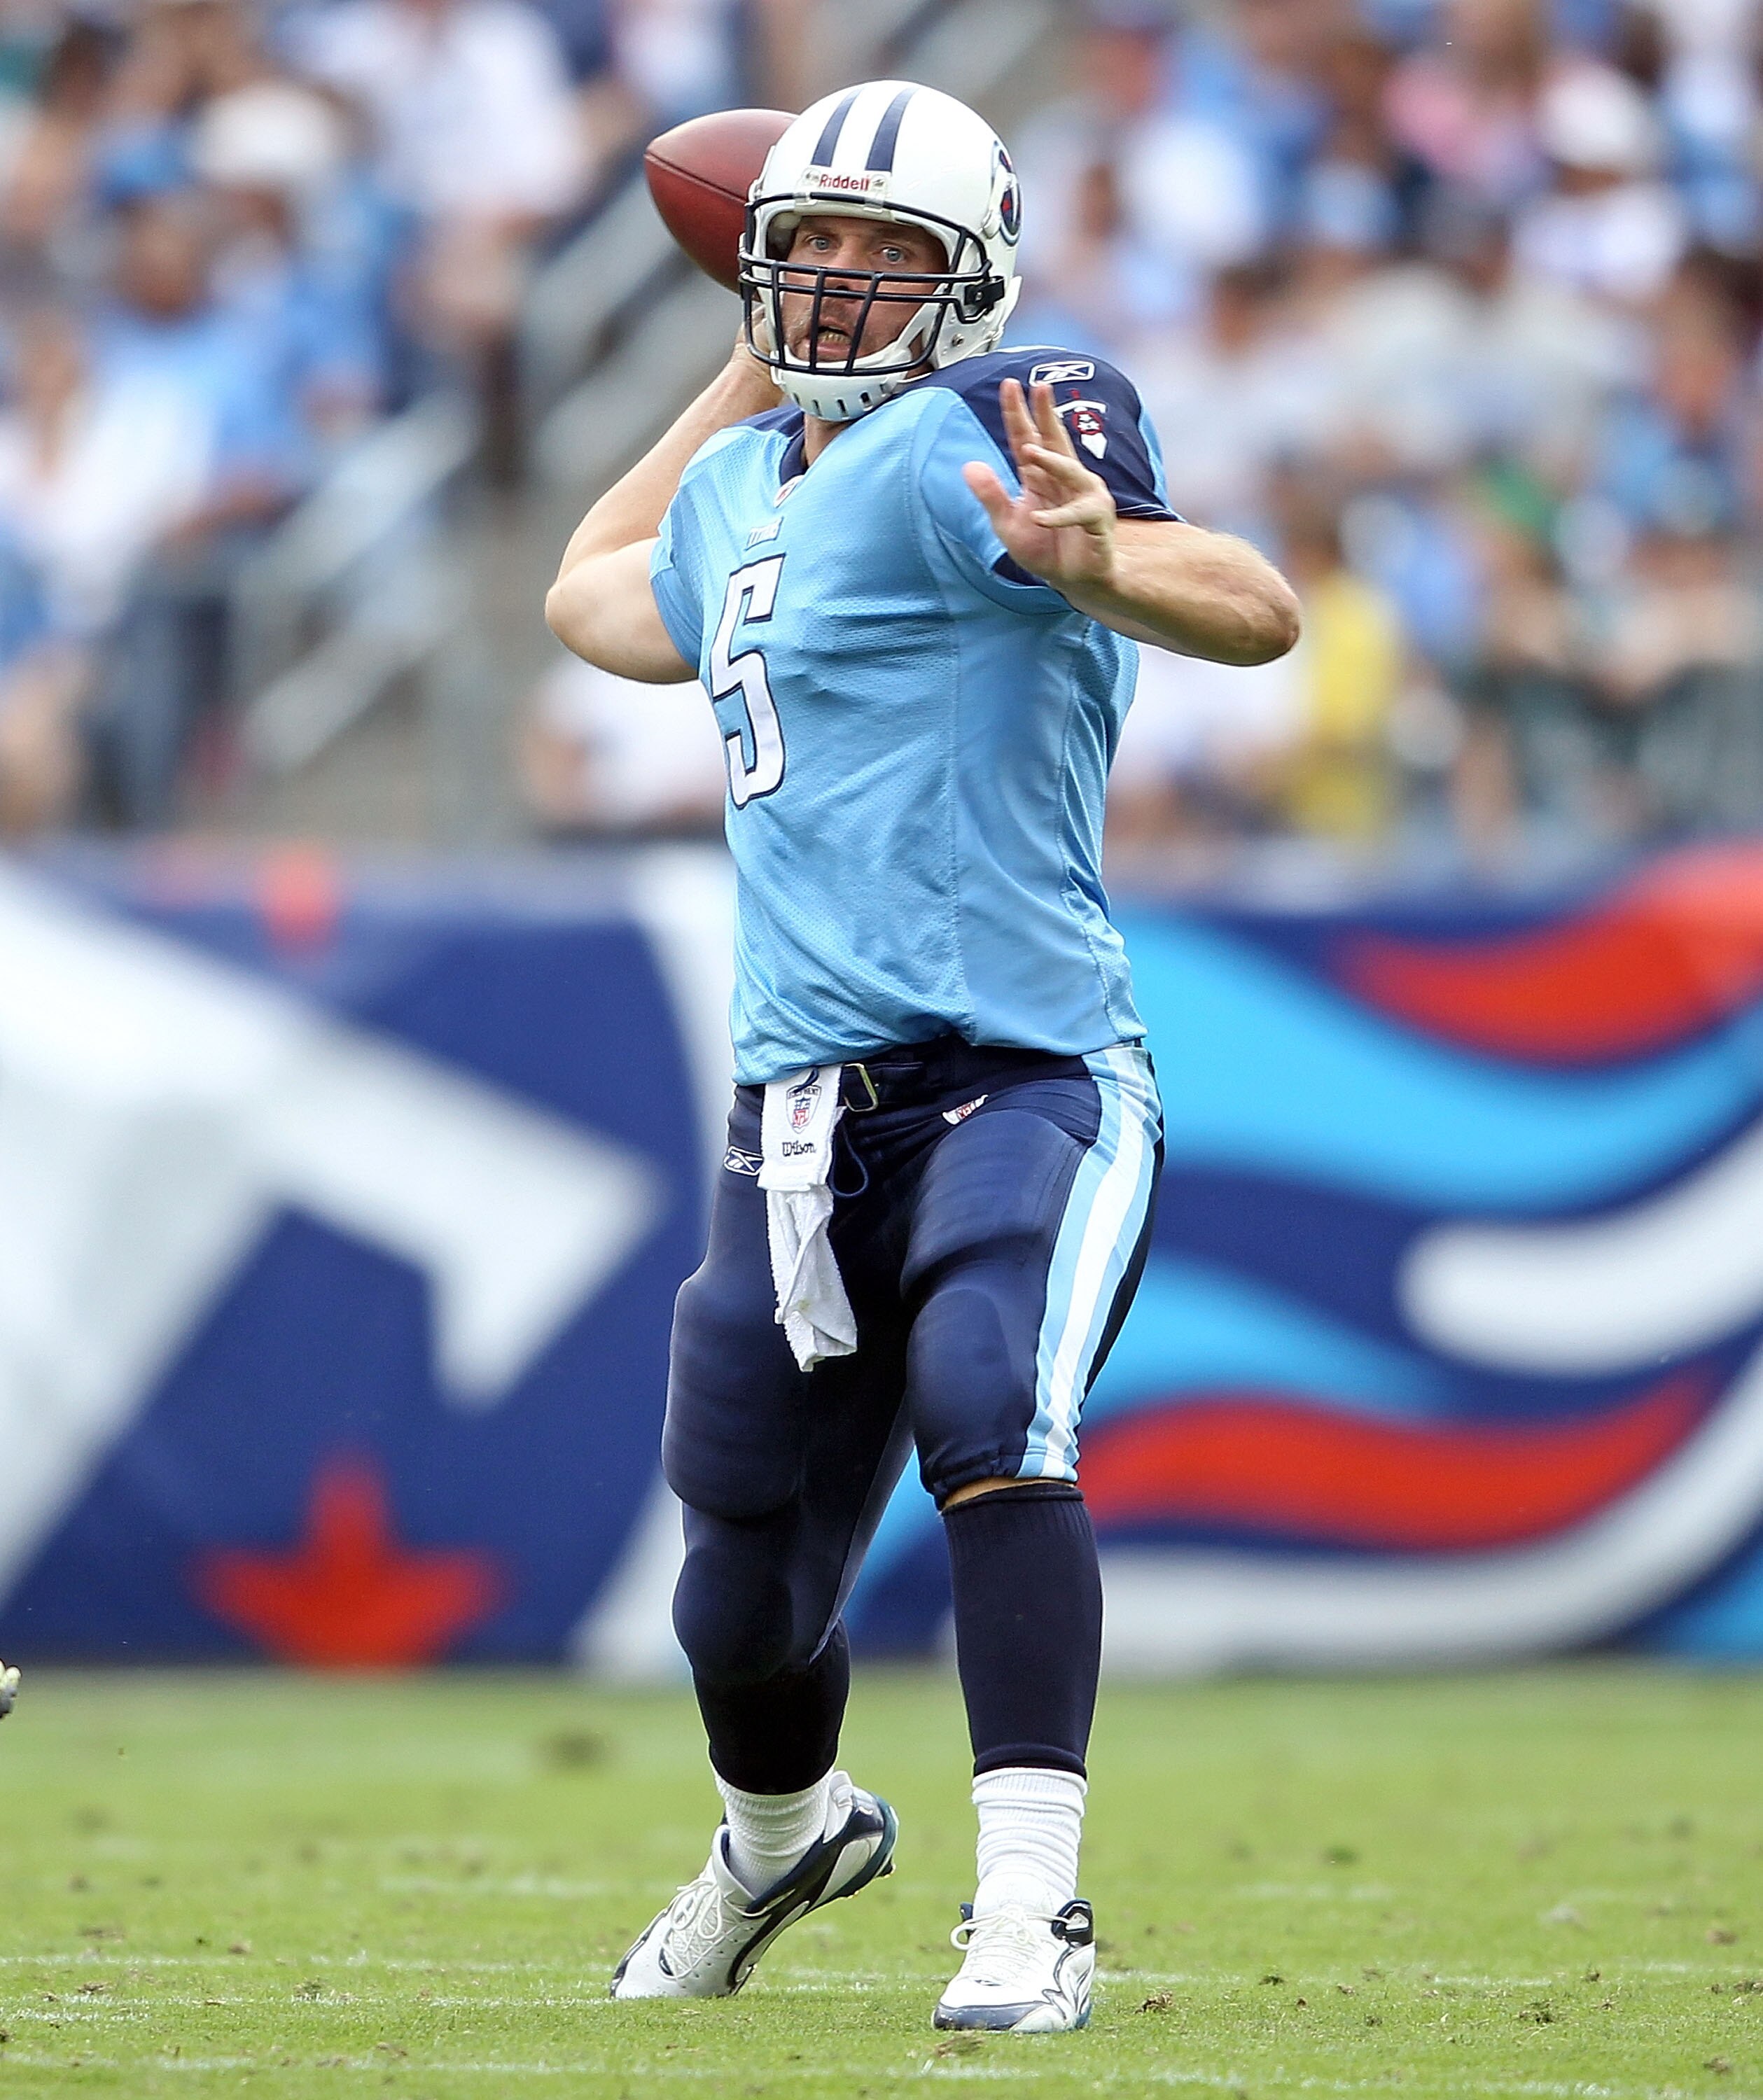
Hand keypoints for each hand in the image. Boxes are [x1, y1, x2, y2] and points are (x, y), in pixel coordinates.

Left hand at [962, 379, 1117, 592]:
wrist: (1075, 580)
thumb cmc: (1045, 549)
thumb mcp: (1008, 525)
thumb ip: (991, 497)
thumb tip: (969, 466)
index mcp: (1040, 476)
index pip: (1025, 439)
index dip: (1017, 414)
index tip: (1009, 385)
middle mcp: (1065, 478)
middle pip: (1053, 441)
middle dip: (1046, 414)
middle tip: (1041, 386)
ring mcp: (1084, 496)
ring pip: (1069, 472)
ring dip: (1050, 462)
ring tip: (1029, 452)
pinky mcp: (1096, 520)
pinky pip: (1077, 514)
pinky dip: (1059, 517)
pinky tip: (1039, 519)